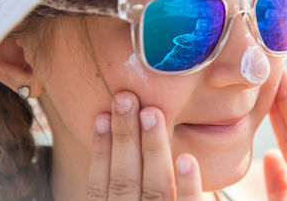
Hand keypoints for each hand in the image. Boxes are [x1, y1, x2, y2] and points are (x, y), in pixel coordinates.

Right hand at [86, 91, 203, 199]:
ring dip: (152, 148)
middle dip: (125, 136)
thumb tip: (116, 133)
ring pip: (154, 189)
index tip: (102, 114)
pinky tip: (187, 159)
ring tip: (152, 113)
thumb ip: (124, 184)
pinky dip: (187, 186)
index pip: (99, 185)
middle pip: (124, 180)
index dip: (100, 150)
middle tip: (126, 98)